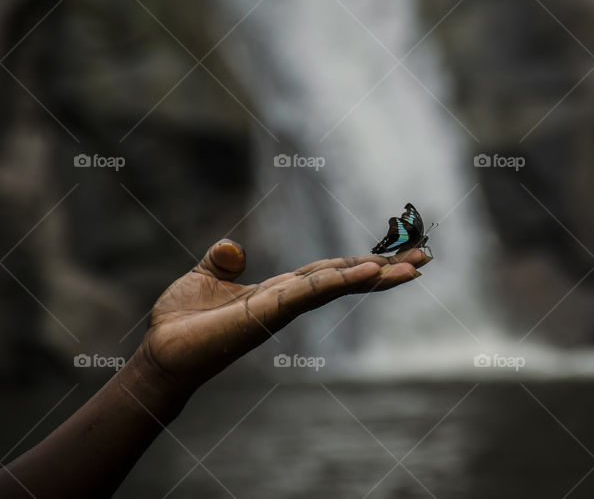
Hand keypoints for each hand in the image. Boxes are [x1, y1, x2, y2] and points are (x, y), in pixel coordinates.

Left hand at [135, 239, 428, 394]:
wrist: (160, 353)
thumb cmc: (179, 322)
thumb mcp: (202, 278)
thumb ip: (222, 261)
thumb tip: (233, 247)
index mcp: (279, 290)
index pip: (330, 272)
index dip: (361, 263)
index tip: (396, 255)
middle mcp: (289, 299)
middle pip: (346, 279)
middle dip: (385, 271)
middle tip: (426, 258)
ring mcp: (284, 307)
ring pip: (339, 285)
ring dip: (377, 276)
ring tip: (415, 266)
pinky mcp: (271, 312)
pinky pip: (313, 291)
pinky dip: (342, 279)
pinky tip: (369, 271)